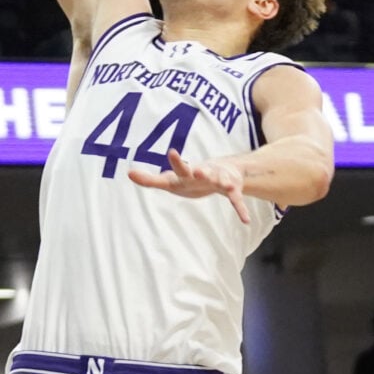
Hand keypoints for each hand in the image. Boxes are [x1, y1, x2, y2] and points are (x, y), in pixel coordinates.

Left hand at [128, 148, 251, 223]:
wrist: (224, 171)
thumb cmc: (191, 178)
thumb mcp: (172, 180)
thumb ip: (151, 180)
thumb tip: (128, 173)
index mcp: (188, 173)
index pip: (180, 167)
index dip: (176, 161)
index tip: (172, 152)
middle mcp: (204, 174)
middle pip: (201, 172)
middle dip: (200, 171)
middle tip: (198, 170)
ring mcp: (220, 180)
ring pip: (221, 182)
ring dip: (222, 183)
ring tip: (225, 186)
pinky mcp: (232, 190)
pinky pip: (237, 202)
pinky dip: (241, 210)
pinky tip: (245, 221)